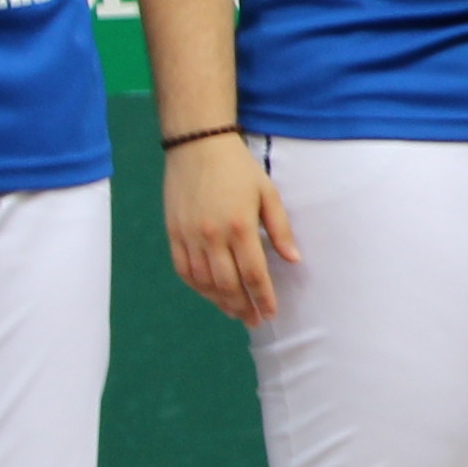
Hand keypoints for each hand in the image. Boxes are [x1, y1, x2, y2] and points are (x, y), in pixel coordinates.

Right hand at [165, 135, 296, 323]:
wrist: (197, 145)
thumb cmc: (238, 168)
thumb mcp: (268, 193)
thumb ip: (280, 229)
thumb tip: (294, 260)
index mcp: (240, 227)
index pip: (254, 275)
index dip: (263, 298)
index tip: (271, 313)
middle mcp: (212, 236)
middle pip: (228, 285)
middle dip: (243, 307)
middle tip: (254, 320)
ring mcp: (189, 236)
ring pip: (204, 282)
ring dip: (220, 302)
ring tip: (235, 312)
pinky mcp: (173, 233)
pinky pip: (183, 270)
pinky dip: (197, 287)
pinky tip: (209, 294)